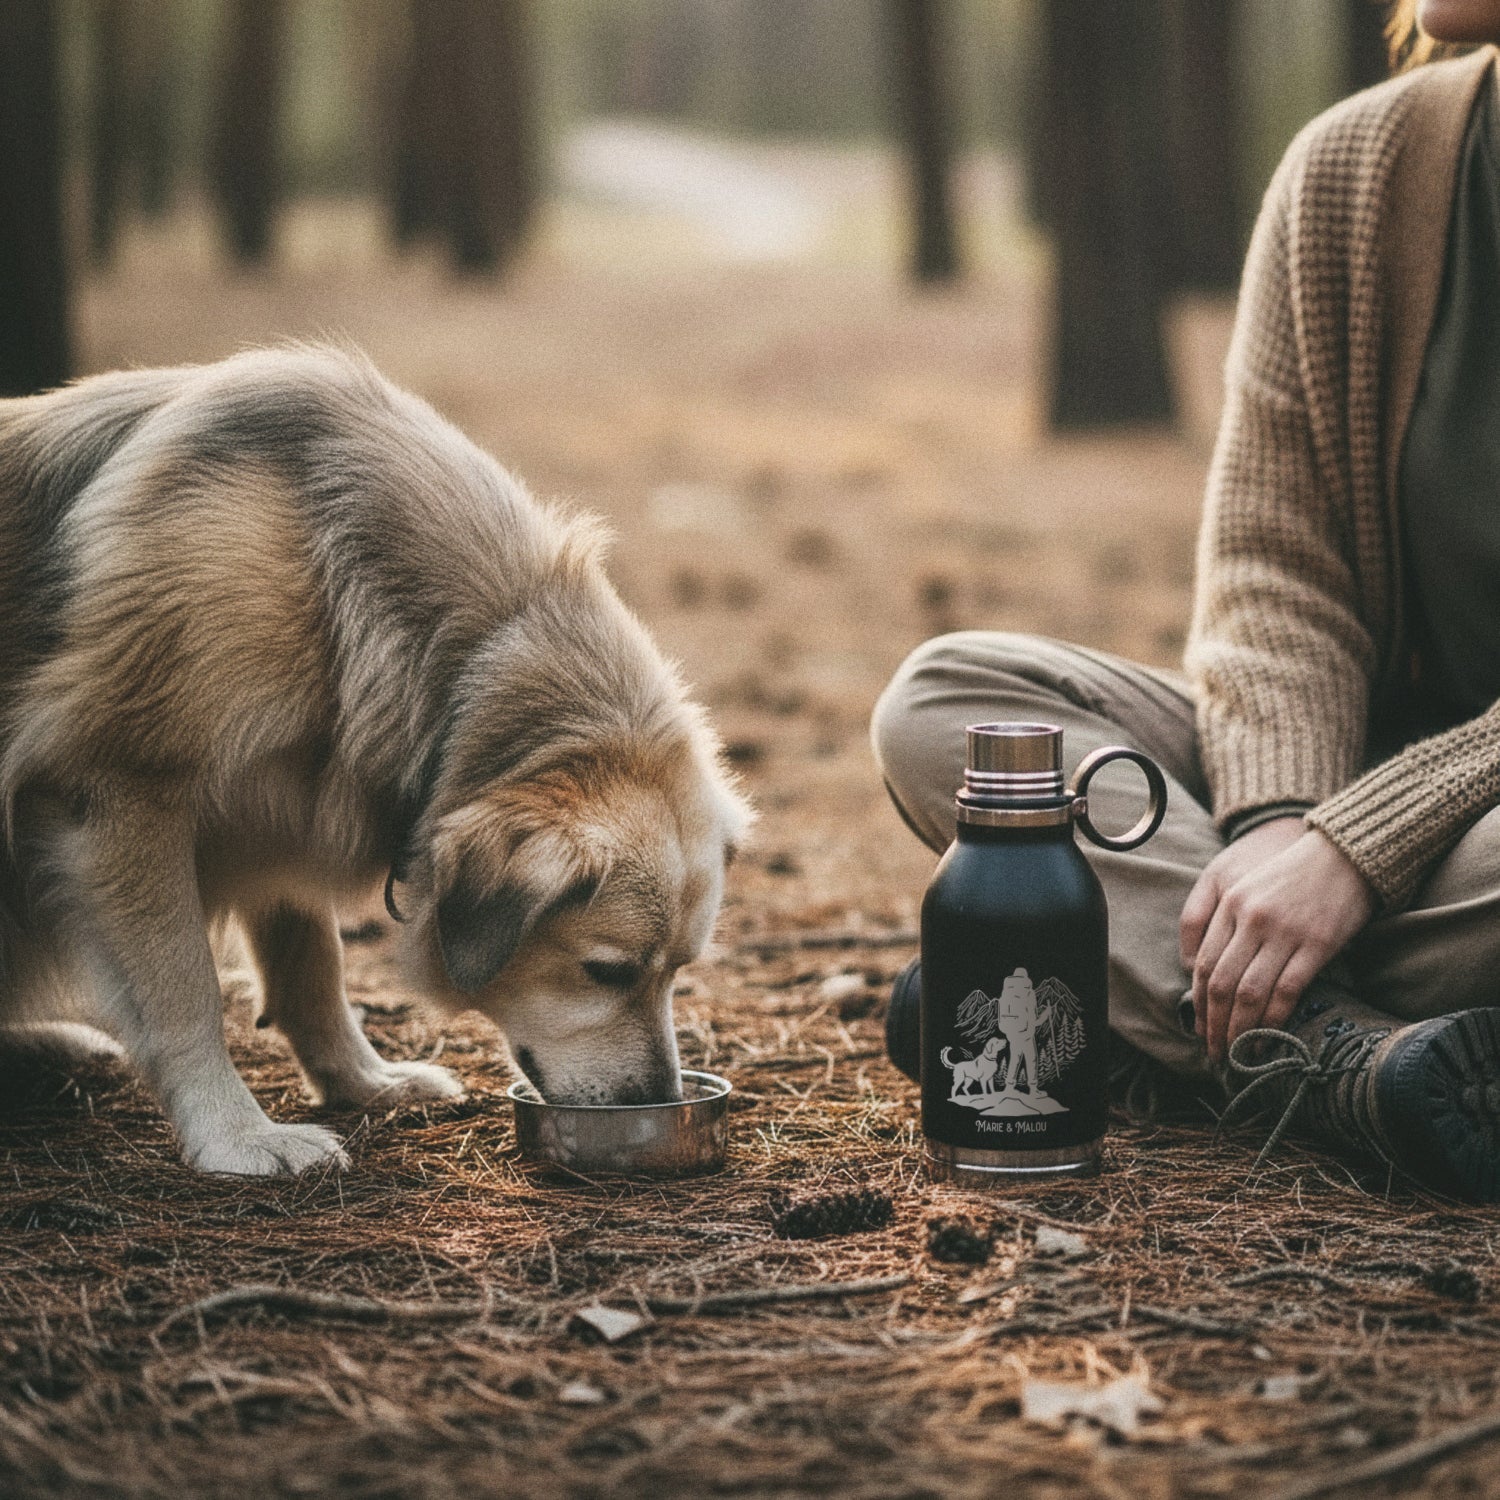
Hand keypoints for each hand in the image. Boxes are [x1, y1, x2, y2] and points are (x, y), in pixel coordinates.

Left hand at [1179, 817, 1374, 1063]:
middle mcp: (1251, 918)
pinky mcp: (1317, 944)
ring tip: (1238, 1053)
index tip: (1200, 1026)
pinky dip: (1273, 1019)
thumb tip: (1202, 971)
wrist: (1345, 853)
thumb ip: (1222, 921)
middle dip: (1214, 1023)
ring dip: (1240, 1029)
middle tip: (1214, 1051)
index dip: (1199, 1001)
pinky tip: (1269, 1038)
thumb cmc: (1294, 873)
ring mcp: (1284, 932)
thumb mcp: (1247, 884)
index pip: (1203, 963)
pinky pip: (1286, 990)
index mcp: (1230, 903)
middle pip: (1220, 982)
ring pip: (1249, 992)